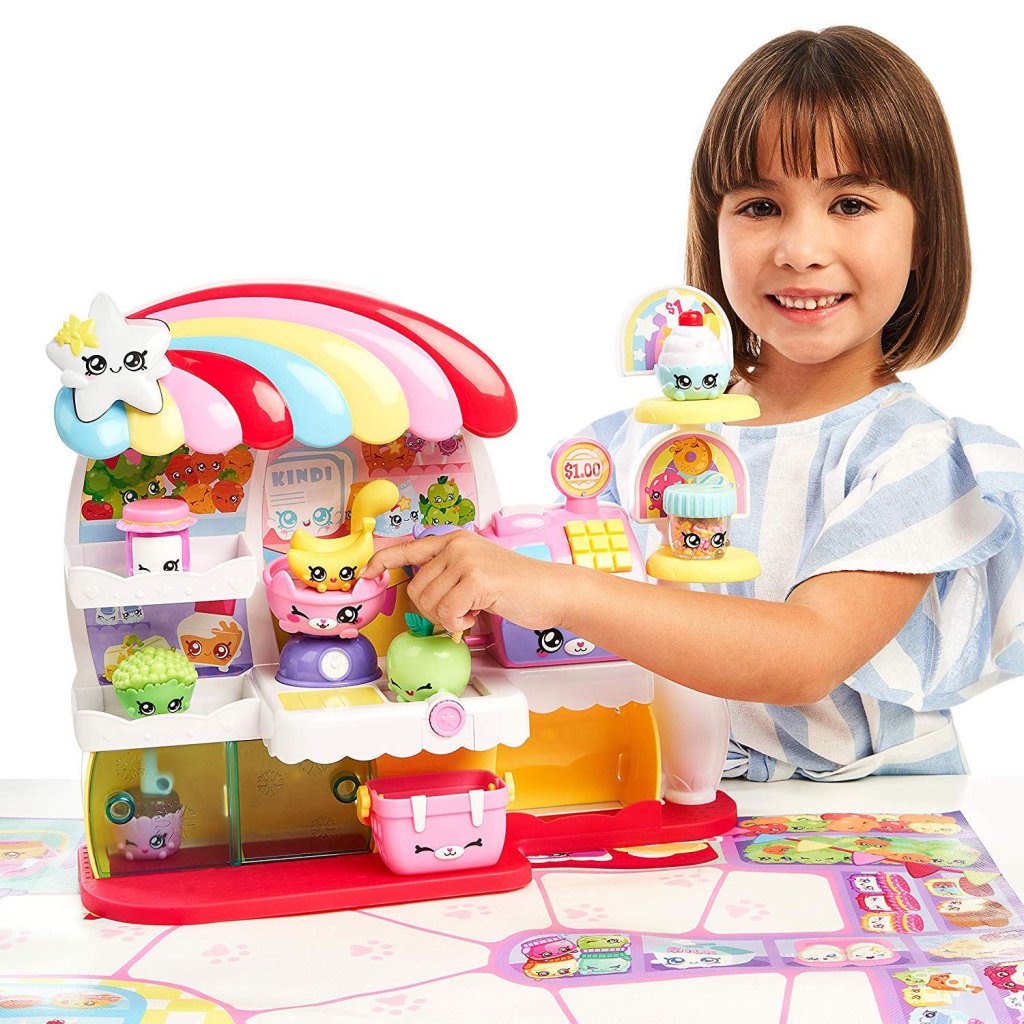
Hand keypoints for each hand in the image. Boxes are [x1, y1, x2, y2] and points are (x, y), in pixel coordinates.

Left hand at [361, 531, 565, 635]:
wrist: (552, 590)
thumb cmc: (518, 586)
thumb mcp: (477, 572)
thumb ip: (449, 575)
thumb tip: (421, 595)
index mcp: (455, 540)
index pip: (408, 548)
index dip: (383, 561)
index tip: (368, 573)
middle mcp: (456, 545)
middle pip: (416, 589)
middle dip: (433, 610)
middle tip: (460, 611)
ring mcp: (466, 560)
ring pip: (429, 602)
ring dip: (448, 618)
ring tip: (473, 610)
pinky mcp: (476, 579)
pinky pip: (448, 612)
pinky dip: (459, 624)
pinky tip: (477, 615)